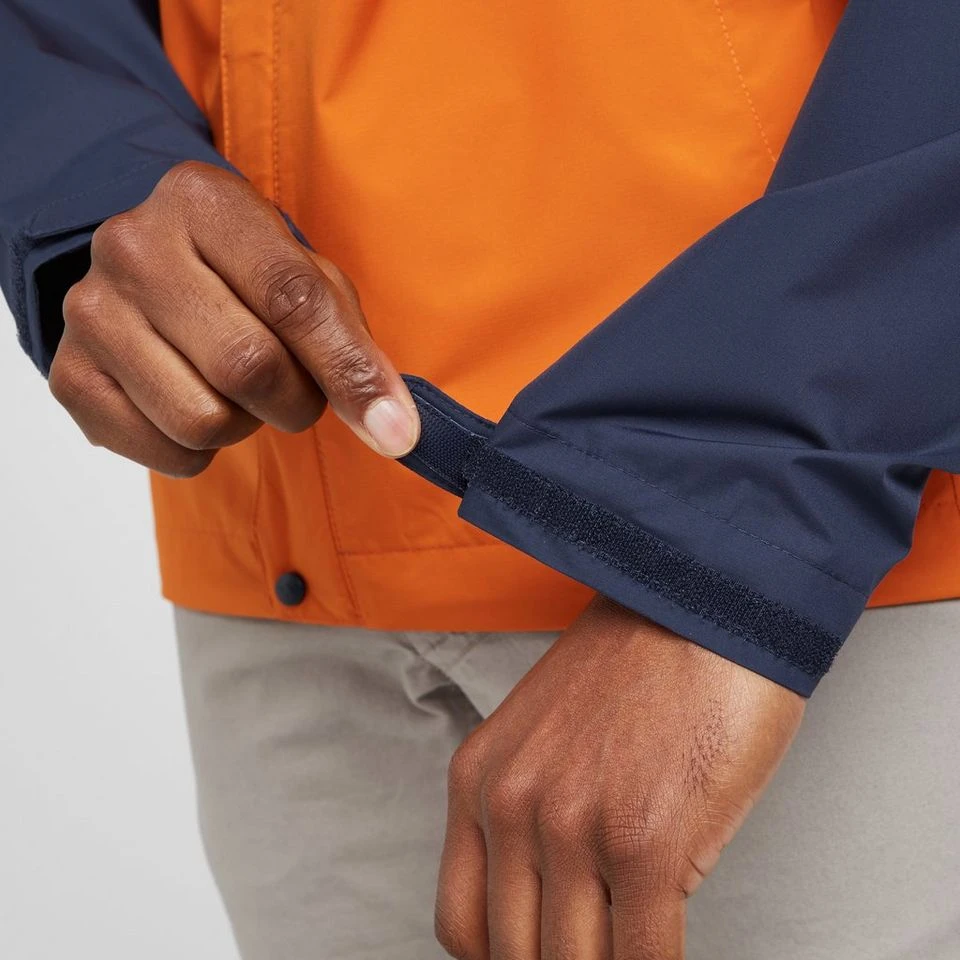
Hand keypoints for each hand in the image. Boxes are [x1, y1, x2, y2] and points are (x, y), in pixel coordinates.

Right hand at [49, 161, 418, 475]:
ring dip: (245, 424)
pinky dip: (201, 450)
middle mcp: (134, 246)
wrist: (150, 271)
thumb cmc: (246, 276)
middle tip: (294, 388)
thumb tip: (395, 431)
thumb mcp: (306, 278)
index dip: (350, 371)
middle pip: (248, 367)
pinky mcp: (71, 375)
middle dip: (296, 401)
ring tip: (234, 387)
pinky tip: (194, 402)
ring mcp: (92, 311)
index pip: (293, 297)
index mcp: (205, 202)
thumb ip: (352, 343)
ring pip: (204, 420)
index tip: (396, 430)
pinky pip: (168, 452)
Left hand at [435, 596, 804, 958]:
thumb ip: (529, 813)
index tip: (535, 959)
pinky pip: (642, 959)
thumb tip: (552, 909)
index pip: (462, 923)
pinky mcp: (646, 843)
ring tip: (628, 951)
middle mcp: (511, 805)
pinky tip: (665, 958)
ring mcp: (574, 827)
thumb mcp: (544, 732)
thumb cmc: (638, 665)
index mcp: (477, 780)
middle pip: (514, 955)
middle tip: (594, 951)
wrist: (702, 607)